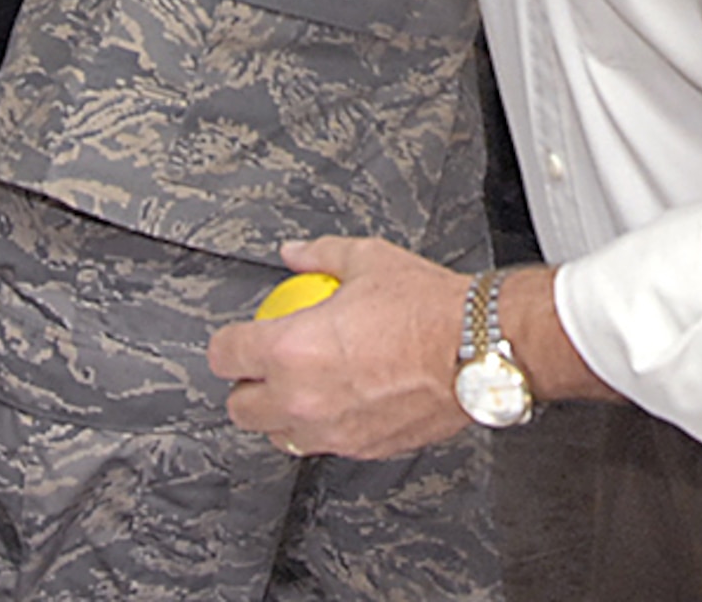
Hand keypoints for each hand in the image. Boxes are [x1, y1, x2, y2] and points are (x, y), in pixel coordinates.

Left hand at [208, 236, 470, 460]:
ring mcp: (332, 431)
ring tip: (299, 388)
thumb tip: (294, 253)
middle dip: (245, 387)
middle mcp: (303, 398)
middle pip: (241, 409)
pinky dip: (322, 428)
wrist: (475, 347)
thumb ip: (320, 255)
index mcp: (292, 349)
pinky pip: (323, 446)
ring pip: (279, 436)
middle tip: (262, 367)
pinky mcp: (362, 448)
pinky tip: (339, 402)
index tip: (235, 338)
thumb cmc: (425, 307)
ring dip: (280, 414)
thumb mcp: (365, 259)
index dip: (226, 344)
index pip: (226, 356)